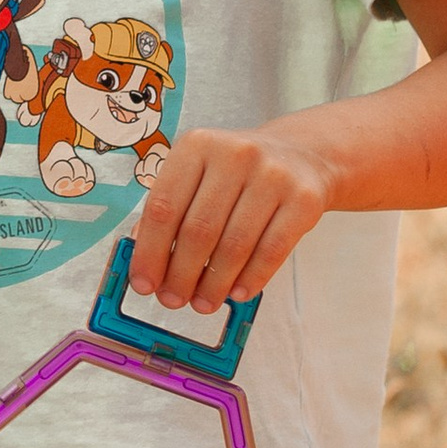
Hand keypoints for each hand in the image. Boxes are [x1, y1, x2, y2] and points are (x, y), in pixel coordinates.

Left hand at [128, 122, 336, 313]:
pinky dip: (251, 278)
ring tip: (202, 302)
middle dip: (180, 274)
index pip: (163, 206)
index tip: (142, 283)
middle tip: (172, 299)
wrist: (302, 155)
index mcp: (198, 145)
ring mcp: (273, 175)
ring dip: (213, 284)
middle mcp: (235, 153)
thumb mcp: (198, 175)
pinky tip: (236, 293)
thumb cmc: (238, 173)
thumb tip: (143, 257)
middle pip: (198, 229)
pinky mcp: (304, 199)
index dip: (149, 251)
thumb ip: (171, 208)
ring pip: (234, 245)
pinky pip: (272, 251)